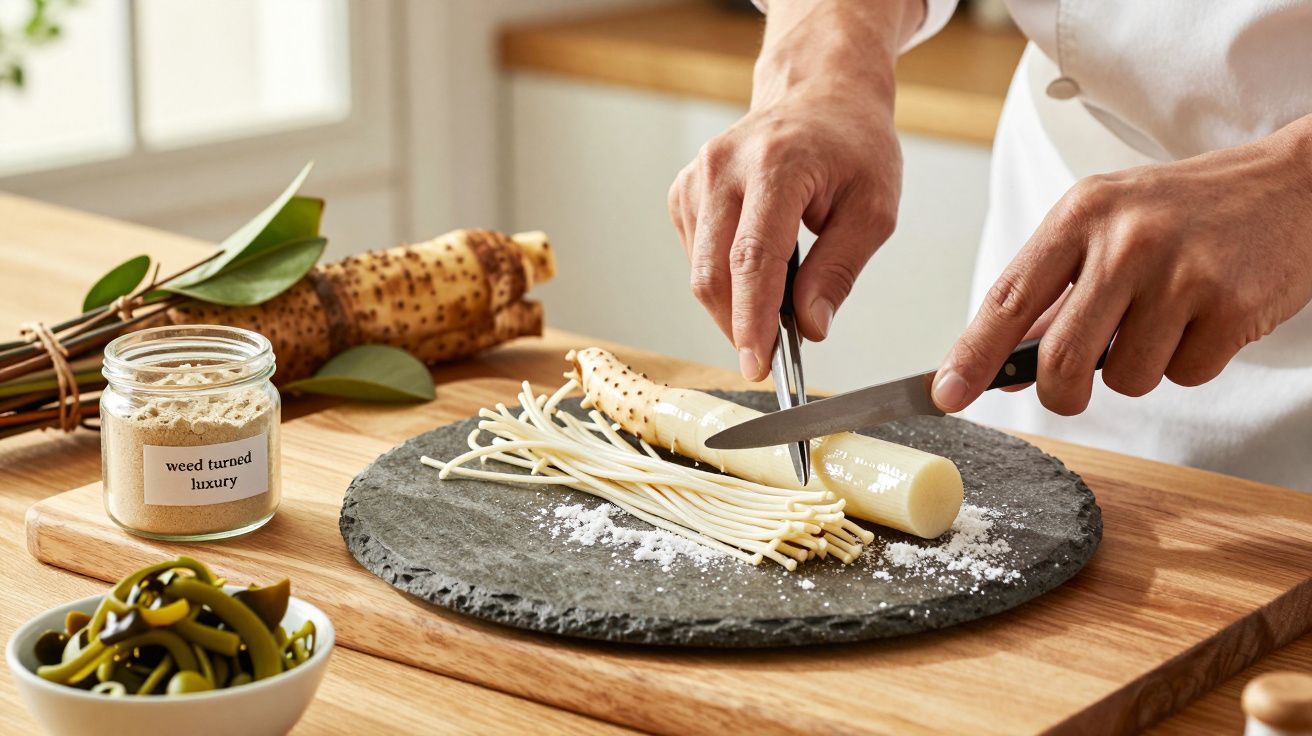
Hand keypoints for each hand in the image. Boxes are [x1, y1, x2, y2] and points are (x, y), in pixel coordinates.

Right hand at [668, 0, 921, 380]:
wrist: (818, 94)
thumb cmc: (853, 146)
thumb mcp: (874, 209)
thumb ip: (839, 270)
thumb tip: (809, 326)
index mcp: (776, 165)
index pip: (753, 258)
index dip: (753, 319)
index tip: (758, 365)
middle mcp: (724, 167)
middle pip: (714, 272)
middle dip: (739, 325)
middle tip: (774, 353)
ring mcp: (696, 178)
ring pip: (701, 272)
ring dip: (734, 304)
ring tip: (778, 300)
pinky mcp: (684, 191)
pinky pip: (697, 257)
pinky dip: (723, 280)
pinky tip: (756, 269)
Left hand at [933, 114, 1311, 413]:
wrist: (1293, 186)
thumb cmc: (1185, 212)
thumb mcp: (1107, 227)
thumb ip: (1052, 296)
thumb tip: (998, 367)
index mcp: (1080, 215)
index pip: (1008, 298)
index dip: (972, 355)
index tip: (947, 393)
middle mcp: (1126, 240)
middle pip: (1061, 360)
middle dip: (1060, 393)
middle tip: (1071, 390)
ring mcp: (1181, 272)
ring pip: (1125, 378)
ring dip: (1137, 369)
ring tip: (1163, 320)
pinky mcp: (1231, 306)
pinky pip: (1184, 376)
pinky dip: (1188, 363)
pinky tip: (1204, 318)